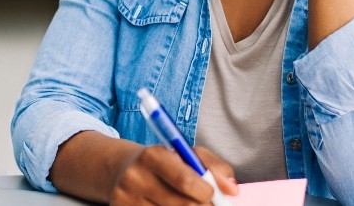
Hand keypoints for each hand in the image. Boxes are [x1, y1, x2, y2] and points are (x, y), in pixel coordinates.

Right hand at [110, 145, 237, 204]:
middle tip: (206, 202)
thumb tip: (233, 189)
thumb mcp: (186, 154)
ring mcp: (127, 200)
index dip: (207, 192)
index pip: (186, 180)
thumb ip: (213, 166)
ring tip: (188, 203)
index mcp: (152, 156)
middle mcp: (135, 178)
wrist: (120, 170)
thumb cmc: (162, 162)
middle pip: (184, 205)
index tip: (212, 193)